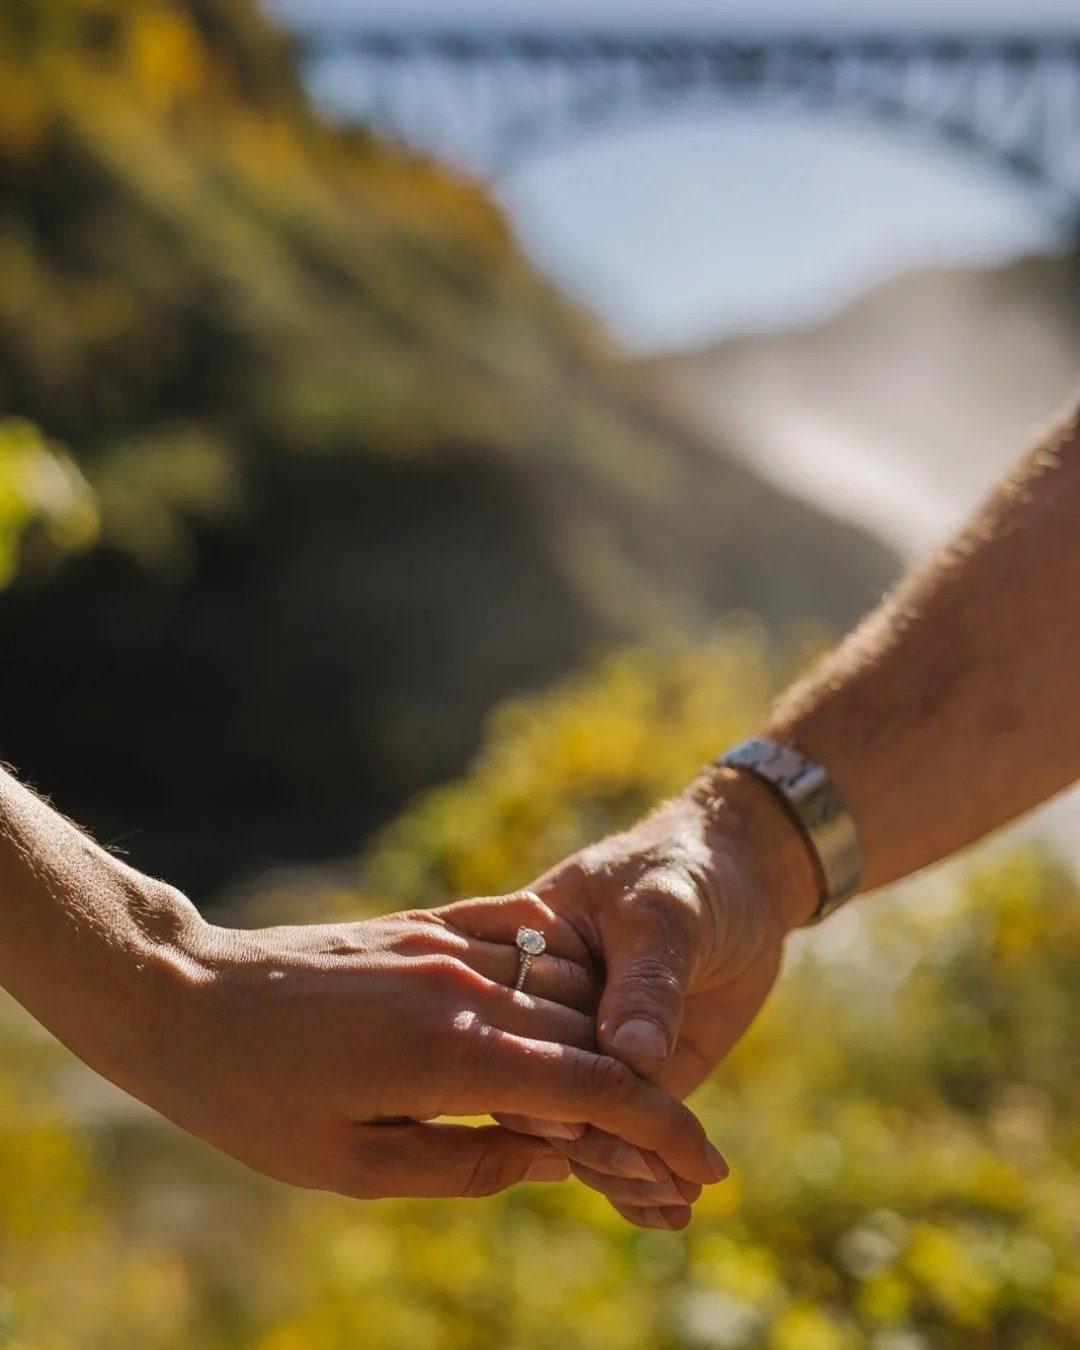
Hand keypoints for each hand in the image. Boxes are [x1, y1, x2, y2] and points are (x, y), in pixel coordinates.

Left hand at [124, 891, 727, 1202]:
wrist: (181, 995)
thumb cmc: (252, 1100)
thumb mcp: (356, 1166)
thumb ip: (470, 1162)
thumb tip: (553, 1162)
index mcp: (451, 1053)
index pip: (593, 1092)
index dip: (661, 1132)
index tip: (708, 1169)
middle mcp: (464, 987)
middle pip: (592, 1042)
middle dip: (645, 1103)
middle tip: (678, 1164)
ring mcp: (444, 946)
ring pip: (561, 997)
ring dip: (605, 1053)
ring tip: (626, 1108)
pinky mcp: (424, 927)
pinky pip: (518, 957)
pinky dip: (557, 1000)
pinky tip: (569, 1026)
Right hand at [495, 767, 819, 1227]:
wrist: (739, 877)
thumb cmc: (684, 871)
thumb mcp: (664, 909)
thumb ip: (647, 979)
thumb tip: (632, 1057)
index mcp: (524, 959)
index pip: (516, 1037)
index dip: (547, 1086)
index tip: (589, 1124)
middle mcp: (546, 1013)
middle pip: (546, 1096)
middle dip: (596, 1145)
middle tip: (654, 1174)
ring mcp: (588, 1049)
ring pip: (585, 1129)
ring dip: (626, 1172)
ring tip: (677, 1198)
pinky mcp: (632, 1077)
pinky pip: (624, 1135)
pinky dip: (643, 1178)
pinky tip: (672, 1212)